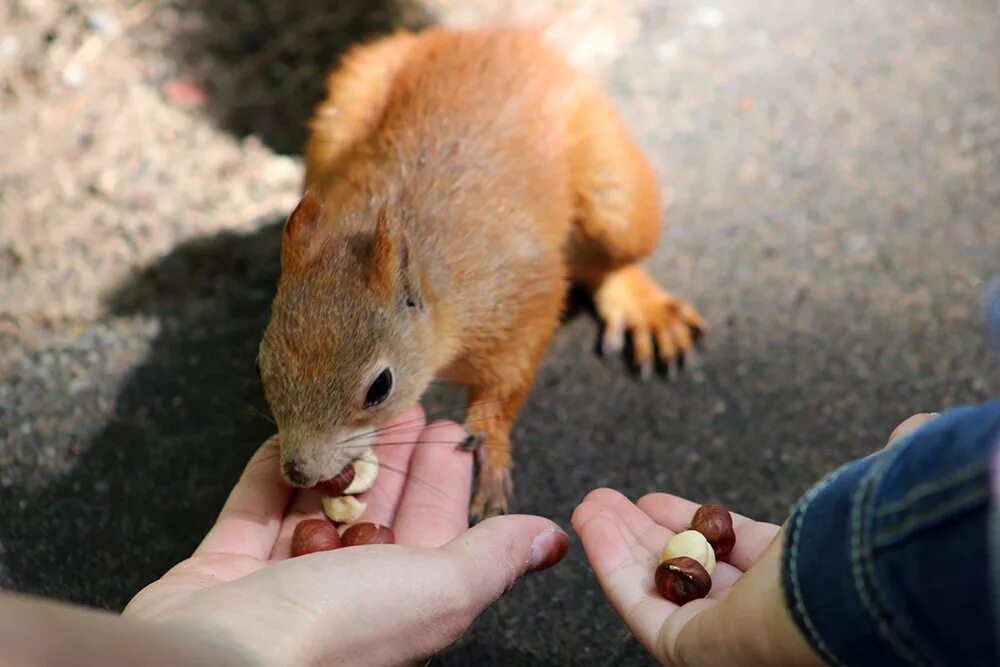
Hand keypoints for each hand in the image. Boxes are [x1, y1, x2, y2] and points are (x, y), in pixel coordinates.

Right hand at [124, 406, 567, 666]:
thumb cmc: (333, 630)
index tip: (451, 430)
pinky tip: (287, 439)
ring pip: (316, 506)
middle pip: (377, 512)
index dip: (446, 478)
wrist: (212, 658)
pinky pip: (252, 508)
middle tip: (404, 405)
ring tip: (351, 408)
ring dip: (337, 457)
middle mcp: (345, 596)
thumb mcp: (437, 587)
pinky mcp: (222, 569)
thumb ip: (492, 558)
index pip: (435, 529)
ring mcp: (278, 583)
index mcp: (403, 602)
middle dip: (394, 457)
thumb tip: (550, 542)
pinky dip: (271, 472)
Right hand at [573, 412, 938, 665]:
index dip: (695, 523)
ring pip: (656, 584)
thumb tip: (915, 426)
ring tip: (592, 505)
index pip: (735, 555)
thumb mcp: (868, 493)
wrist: (854, 598)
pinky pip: (637, 602)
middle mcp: (761, 617)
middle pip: (687, 569)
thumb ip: (880, 467)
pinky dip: (609, 561)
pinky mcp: (687, 652)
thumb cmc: (864, 552)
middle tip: (615, 500)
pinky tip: (592, 523)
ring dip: (619, 542)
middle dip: (646, 531)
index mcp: (802, 587)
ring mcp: (723, 638)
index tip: (660, 500)